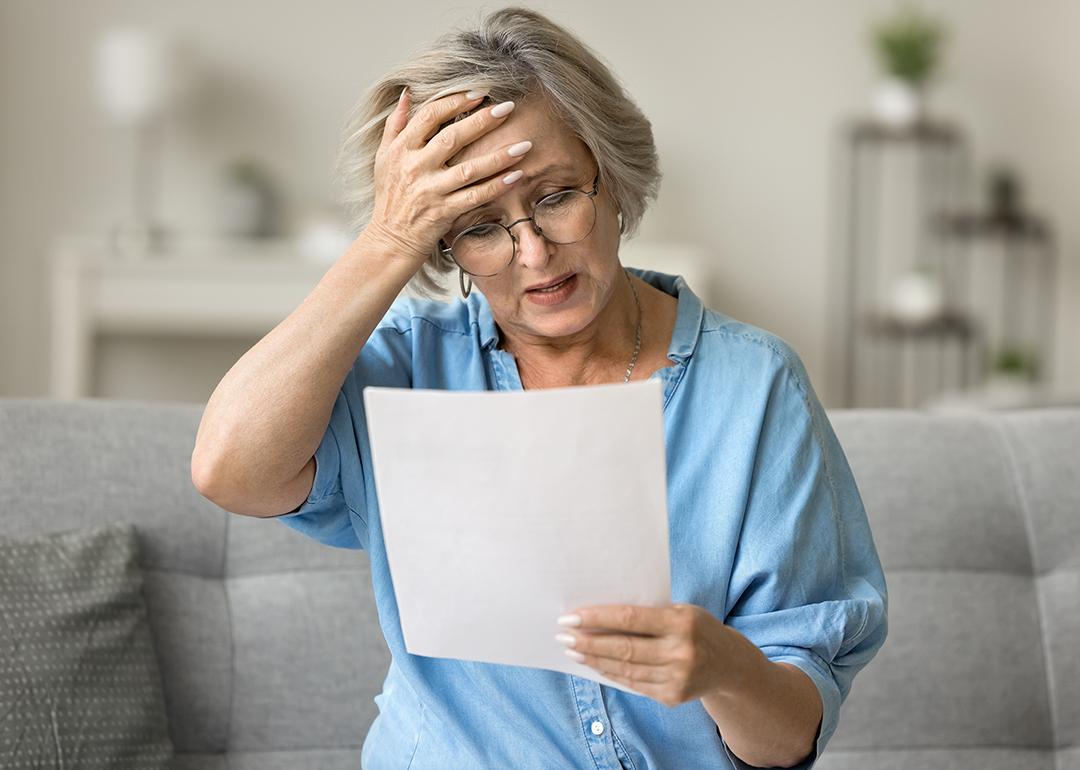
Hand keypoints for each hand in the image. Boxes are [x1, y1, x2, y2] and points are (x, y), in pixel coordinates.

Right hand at [365, 86, 531, 268]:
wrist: (389, 240)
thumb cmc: (390, 197)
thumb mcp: (384, 158)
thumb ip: (396, 124)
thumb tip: (408, 94)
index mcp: (401, 149)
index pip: (429, 116)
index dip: (455, 101)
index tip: (479, 93)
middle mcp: (415, 167)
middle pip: (452, 137)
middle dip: (482, 121)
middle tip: (507, 108)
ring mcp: (430, 191)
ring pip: (469, 169)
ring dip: (498, 156)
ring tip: (524, 145)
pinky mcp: (443, 212)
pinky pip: (475, 197)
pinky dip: (496, 186)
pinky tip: (516, 176)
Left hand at [555, 603, 743, 706]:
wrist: (729, 664)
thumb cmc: (697, 628)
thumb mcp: (680, 611)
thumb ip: (648, 614)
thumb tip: (600, 615)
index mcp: (681, 622)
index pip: (630, 618)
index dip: (597, 618)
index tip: (571, 617)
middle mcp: (681, 652)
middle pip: (624, 648)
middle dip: (589, 643)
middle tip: (563, 637)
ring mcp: (677, 678)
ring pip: (625, 669)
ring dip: (595, 660)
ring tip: (573, 650)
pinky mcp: (672, 696)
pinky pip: (634, 684)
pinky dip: (612, 674)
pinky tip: (596, 665)